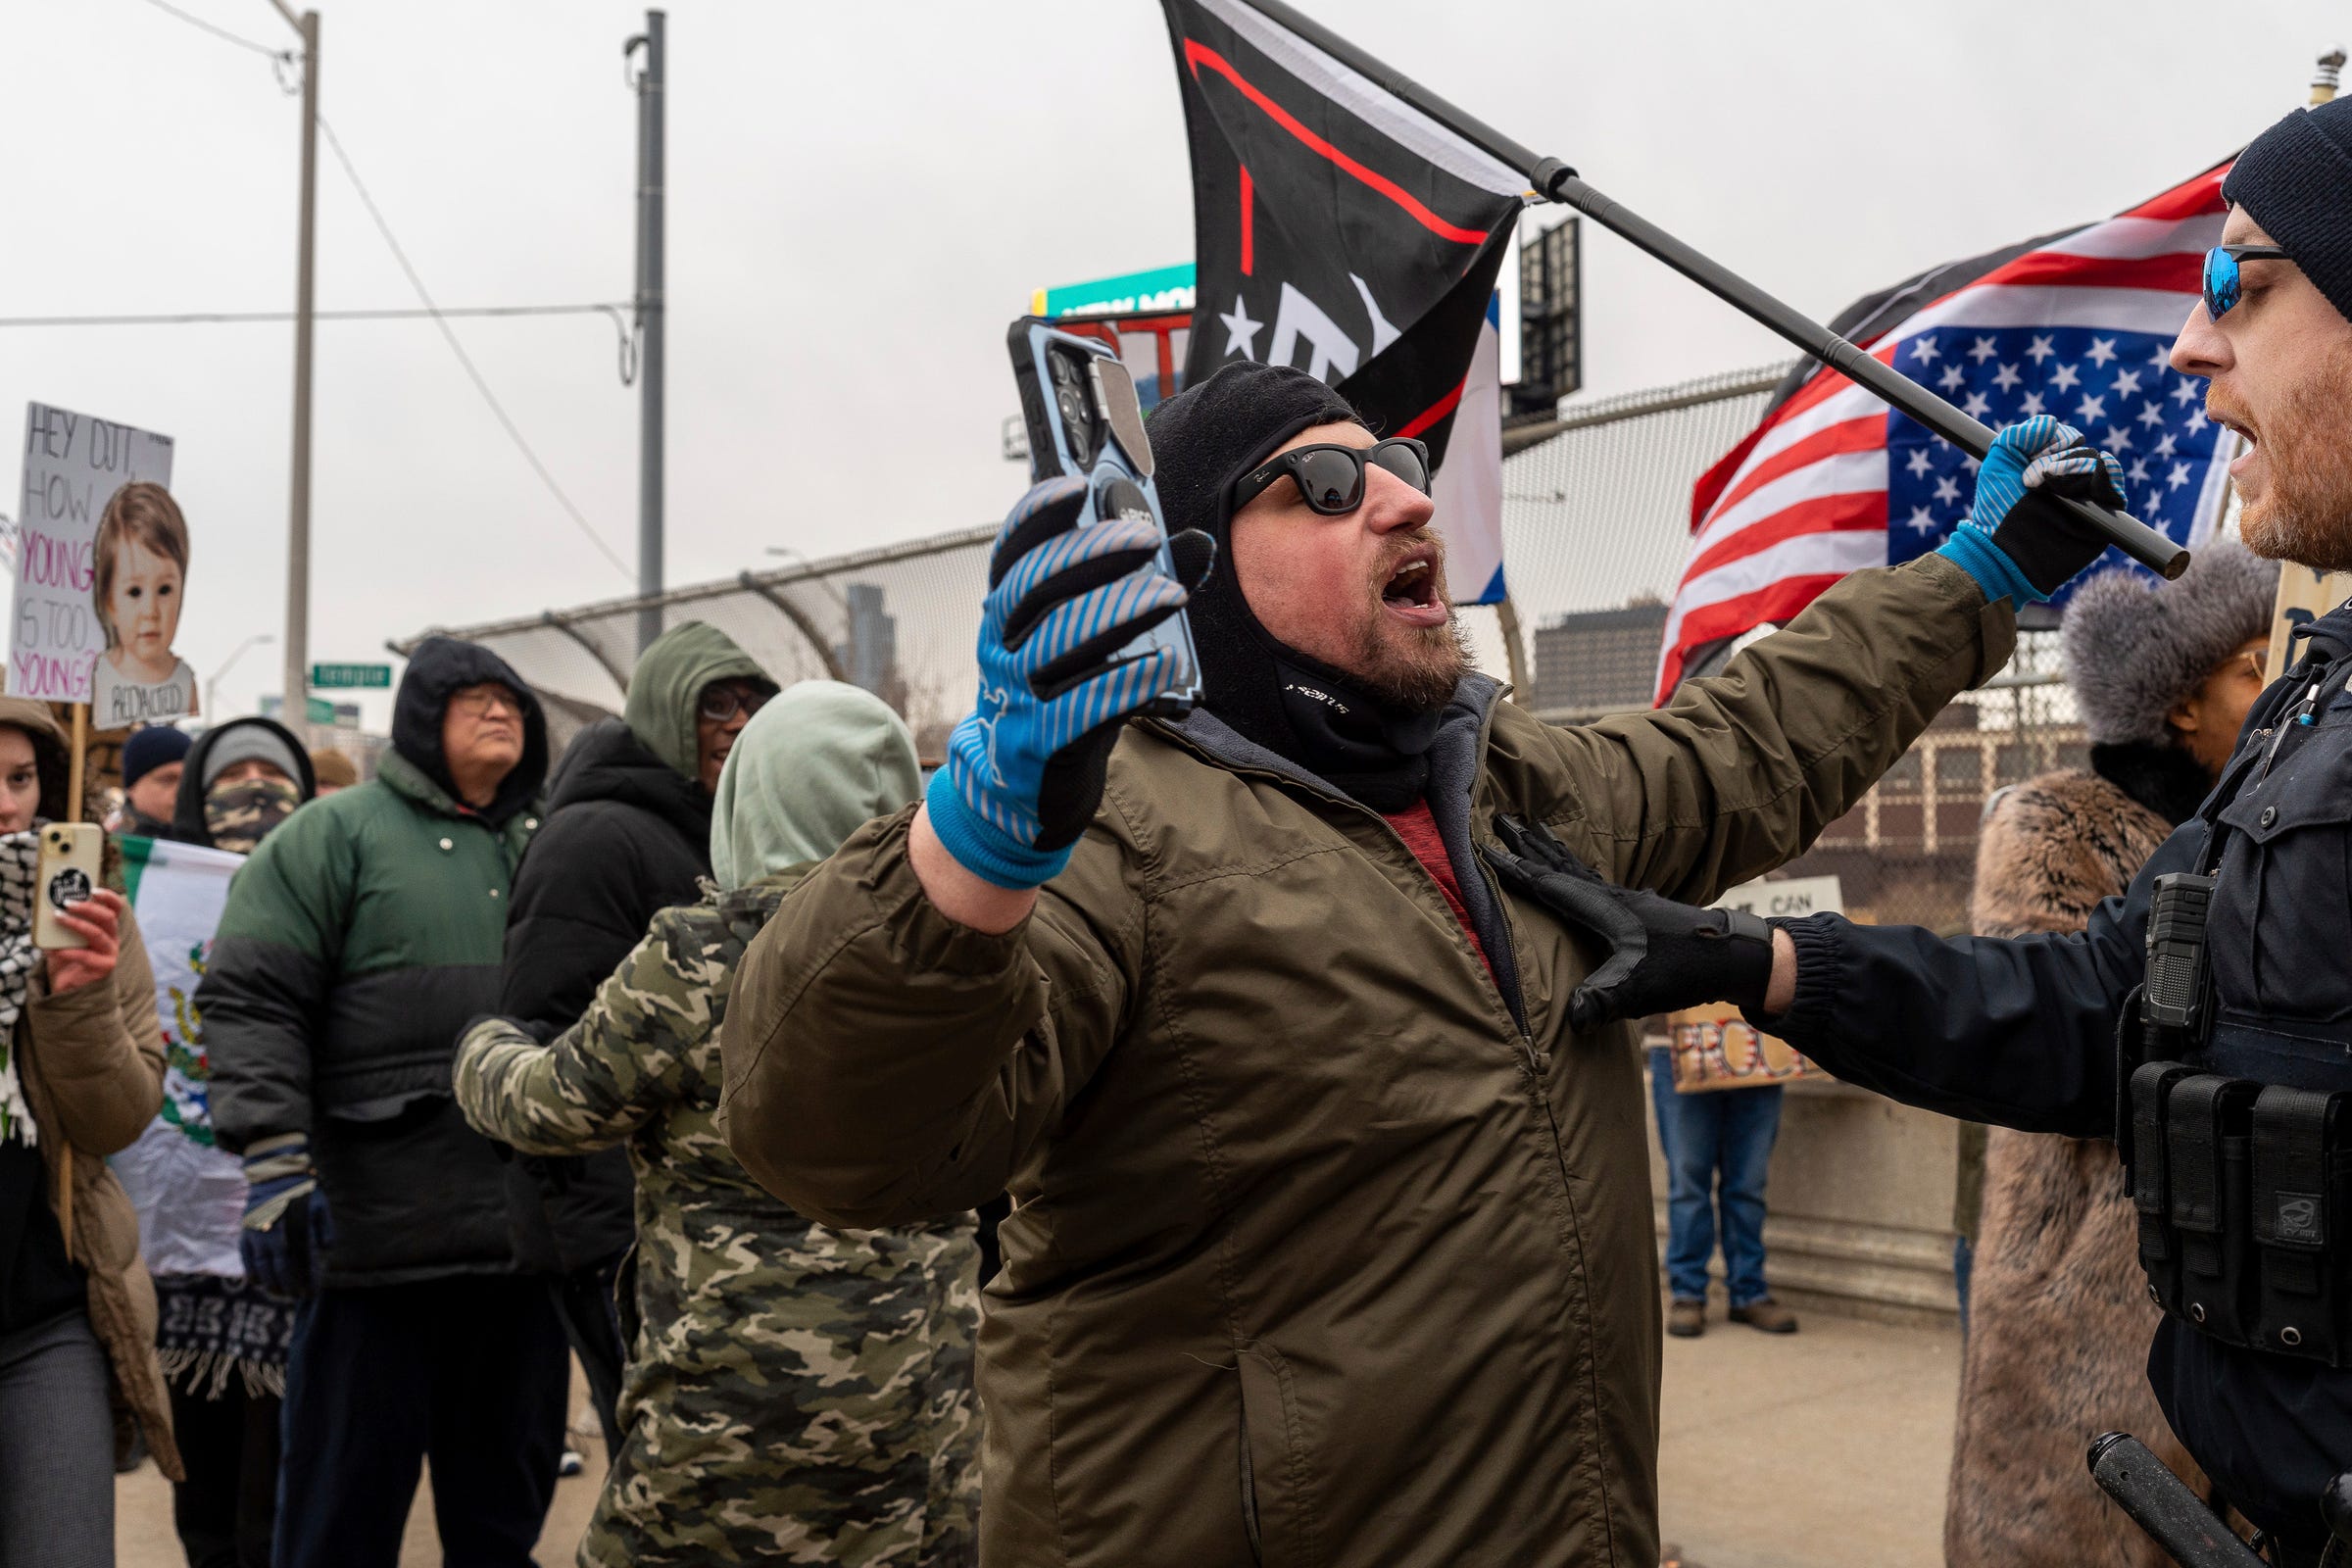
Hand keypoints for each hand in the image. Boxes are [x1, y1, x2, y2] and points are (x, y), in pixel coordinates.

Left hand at [44, 889, 122, 994]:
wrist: (70, 986)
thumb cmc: (68, 957)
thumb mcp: (67, 937)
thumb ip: (64, 923)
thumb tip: (46, 906)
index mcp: (108, 928)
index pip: (116, 908)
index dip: (108, 897)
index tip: (92, 889)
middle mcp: (112, 939)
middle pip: (108, 918)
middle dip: (88, 908)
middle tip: (67, 903)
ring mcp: (109, 953)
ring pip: (97, 934)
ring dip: (76, 924)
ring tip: (58, 918)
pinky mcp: (103, 967)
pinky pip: (85, 956)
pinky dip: (66, 951)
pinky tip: (51, 949)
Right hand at [239, 1133, 331, 1298]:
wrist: (273, 1175)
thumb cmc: (302, 1192)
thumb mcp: (320, 1206)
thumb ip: (324, 1229)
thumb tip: (325, 1250)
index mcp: (295, 1227)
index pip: (301, 1261)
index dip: (306, 1279)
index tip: (311, 1292)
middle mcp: (274, 1233)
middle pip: (280, 1268)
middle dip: (289, 1286)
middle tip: (296, 1296)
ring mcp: (256, 1234)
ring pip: (261, 1267)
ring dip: (270, 1284)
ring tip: (280, 1293)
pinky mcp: (245, 1233)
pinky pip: (246, 1258)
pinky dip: (251, 1272)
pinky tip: (258, 1283)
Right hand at [926, 477, 1214, 888]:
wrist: (1017, 790)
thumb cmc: (1061, 697)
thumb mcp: (1087, 642)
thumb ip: (1134, 589)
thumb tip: (1194, 544)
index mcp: (1007, 613)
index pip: (1011, 553)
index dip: (1036, 516)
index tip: (1075, 486)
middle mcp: (1001, 648)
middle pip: (1035, 589)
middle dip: (1089, 555)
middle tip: (1144, 540)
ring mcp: (1015, 697)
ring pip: (1059, 643)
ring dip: (1117, 613)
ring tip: (1170, 596)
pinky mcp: (1038, 744)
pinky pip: (1082, 708)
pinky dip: (1126, 682)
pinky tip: (1166, 664)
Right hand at [1480, 816, 1775, 1031]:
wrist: (1734, 956)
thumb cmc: (1684, 969)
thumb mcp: (1641, 989)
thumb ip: (1605, 999)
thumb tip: (1573, 1018)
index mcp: (1606, 910)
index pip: (1551, 886)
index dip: (1516, 870)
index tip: (1484, 849)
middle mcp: (1613, 897)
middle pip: (1562, 865)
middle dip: (1529, 844)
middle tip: (1501, 817)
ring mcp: (1628, 900)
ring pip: (1580, 868)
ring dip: (1552, 851)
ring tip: (1534, 829)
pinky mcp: (1639, 909)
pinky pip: (1596, 880)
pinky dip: (1577, 867)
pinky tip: (1582, 871)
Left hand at [1938, 416, 2127, 602]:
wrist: (2004, 549)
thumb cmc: (1996, 510)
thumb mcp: (1998, 463)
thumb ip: (2018, 435)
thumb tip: (2051, 422)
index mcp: (2051, 466)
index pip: (2069, 438)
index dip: (2053, 441)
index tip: (2028, 459)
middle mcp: (2072, 480)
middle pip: (2084, 449)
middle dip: (2057, 458)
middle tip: (2031, 479)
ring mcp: (2088, 496)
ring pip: (2098, 463)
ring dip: (2070, 469)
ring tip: (2044, 488)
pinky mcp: (2102, 515)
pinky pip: (2115, 487)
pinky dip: (2105, 477)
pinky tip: (2081, 485)